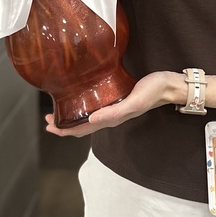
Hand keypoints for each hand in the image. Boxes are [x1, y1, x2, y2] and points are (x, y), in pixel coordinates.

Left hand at [45, 71, 184, 136]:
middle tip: (47, 119)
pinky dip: (83, 108)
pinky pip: (96, 108)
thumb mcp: (134, 102)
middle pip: (82, 126)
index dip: (65, 130)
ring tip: (58, 112)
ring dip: (72, 118)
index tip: (49, 126)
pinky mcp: (117, 99)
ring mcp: (114, 108)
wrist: (168, 86)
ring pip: (87, 118)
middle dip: (64, 125)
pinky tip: (81, 101)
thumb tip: (91, 119)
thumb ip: (114, 112)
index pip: (83, 129)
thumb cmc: (153, 92)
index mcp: (112, 119)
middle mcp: (110, 116)